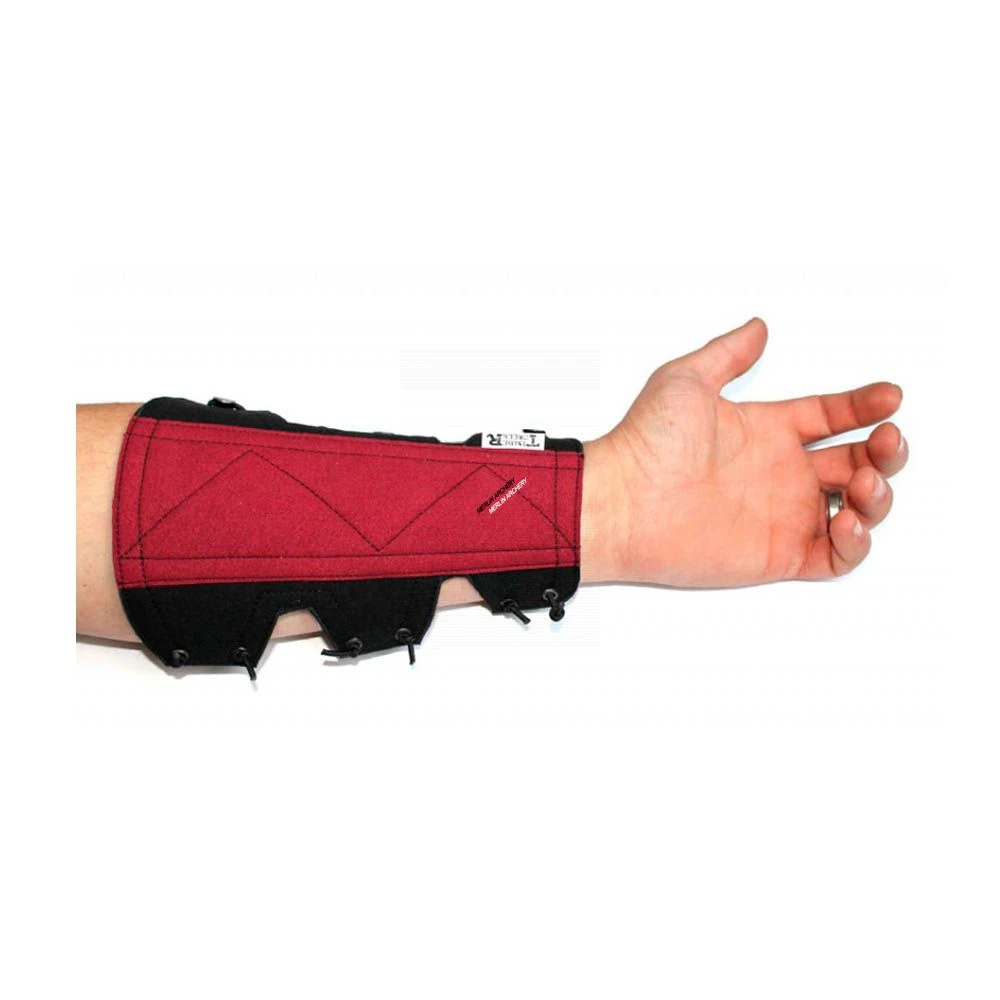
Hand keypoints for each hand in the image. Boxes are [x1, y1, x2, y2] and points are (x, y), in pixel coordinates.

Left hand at [581, 318, 907, 585]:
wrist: (622, 501)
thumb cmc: (645, 442)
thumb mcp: (685, 380)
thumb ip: (727, 354)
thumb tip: (758, 327)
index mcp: (767, 430)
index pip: (830, 416)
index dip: (864, 405)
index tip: (890, 396)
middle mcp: (780, 473)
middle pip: (856, 462)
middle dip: (885, 451)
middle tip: (887, 441)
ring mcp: (782, 515)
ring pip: (856, 510)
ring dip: (878, 496)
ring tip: (866, 482)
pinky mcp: (778, 554)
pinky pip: (835, 557)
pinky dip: (856, 544)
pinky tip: (850, 521)